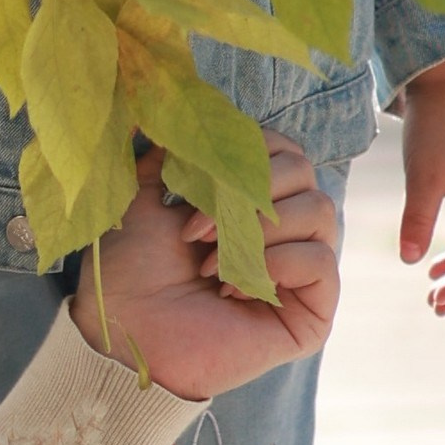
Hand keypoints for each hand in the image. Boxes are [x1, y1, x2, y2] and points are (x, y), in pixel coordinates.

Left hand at [72, 134, 339, 400]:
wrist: (123, 335)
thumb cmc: (130, 271)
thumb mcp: (146, 195)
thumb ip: (173, 151)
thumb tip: (182, 109)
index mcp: (253, 201)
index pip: (284, 149)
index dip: (244, 155)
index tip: (190, 188)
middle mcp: (284, 232)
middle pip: (306, 173)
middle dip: (248, 192)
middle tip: (195, 231)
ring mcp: (301, 272)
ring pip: (320, 212)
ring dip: (257, 231)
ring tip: (209, 264)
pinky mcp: (311, 313)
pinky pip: (322, 263)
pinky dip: (277, 265)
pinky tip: (232, 289)